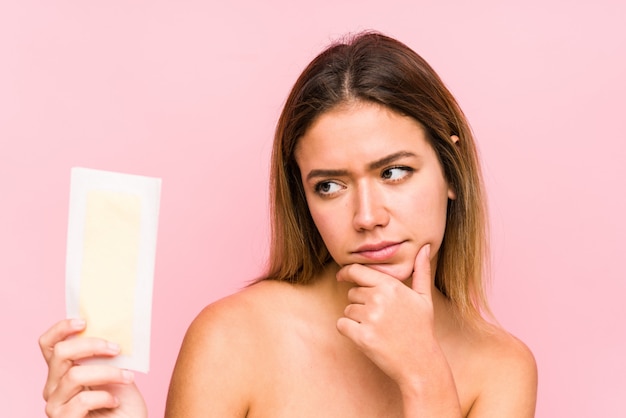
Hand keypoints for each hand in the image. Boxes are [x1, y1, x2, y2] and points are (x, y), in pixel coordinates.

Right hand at [39, 319, 146, 417]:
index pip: (49, 345)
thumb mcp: (116, 371)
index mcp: (62, 371)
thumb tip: (113, 327)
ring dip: (108, 373)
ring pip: (74, 375)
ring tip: (128, 378)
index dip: (61, 329)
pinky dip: (104, 397)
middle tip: (117, 348)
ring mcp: (55, 405)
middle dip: (92, 345)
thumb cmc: (121, 401)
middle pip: (60, 353)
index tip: (84, 321)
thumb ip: (107, 354)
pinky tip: (115, 401)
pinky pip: (82, 400)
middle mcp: (53, 387)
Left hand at [336, 244, 437, 384]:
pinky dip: (349, 330)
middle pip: (352, 293)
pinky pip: (341, 325)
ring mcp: (370, 318)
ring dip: (357, 319)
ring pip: (347, 310)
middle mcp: (379, 298)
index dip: (346, 273)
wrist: (421, 362)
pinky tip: (366, 336)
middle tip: (380, 318)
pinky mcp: (361, 336)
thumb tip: (424, 247)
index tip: (341, 277)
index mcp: (391, 286)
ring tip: (378, 329)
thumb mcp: (424, 298)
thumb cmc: (421, 329)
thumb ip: (421, 271)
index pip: (358, 271)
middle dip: (361, 304)